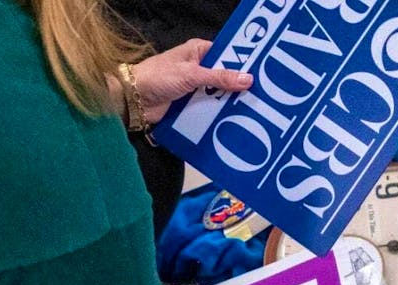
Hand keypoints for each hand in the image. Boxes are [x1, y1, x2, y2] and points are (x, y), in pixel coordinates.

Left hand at [130, 39, 252, 123]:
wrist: (133, 100)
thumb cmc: (159, 77)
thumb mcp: (191, 74)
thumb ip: (220, 77)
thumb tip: (249, 79)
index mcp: (198, 52)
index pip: (227, 54)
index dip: (243, 62)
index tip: (263, 72)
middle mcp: (199, 67)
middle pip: (226, 76)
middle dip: (240, 85)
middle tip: (264, 94)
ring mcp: (197, 87)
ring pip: (220, 93)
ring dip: (231, 101)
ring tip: (255, 109)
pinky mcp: (193, 103)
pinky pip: (212, 107)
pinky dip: (221, 113)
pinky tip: (238, 119)